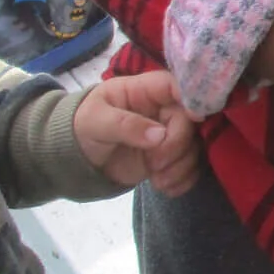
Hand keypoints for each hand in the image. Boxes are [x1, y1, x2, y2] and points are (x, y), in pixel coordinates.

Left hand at [73, 71, 200, 195]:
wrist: (77, 158)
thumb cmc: (81, 127)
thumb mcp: (96, 121)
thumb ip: (126, 124)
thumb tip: (160, 135)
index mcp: (143, 90)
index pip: (174, 85)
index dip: (191, 98)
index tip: (196, 118)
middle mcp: (161, 109)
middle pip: (188, 120)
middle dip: (176, 146)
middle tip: (155, 164)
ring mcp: (167, 134)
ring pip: (193, 146)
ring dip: (180, 167)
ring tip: (158, 181)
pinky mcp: (169, 157)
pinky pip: (189, 166)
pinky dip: (183, 179)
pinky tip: (166, 188)